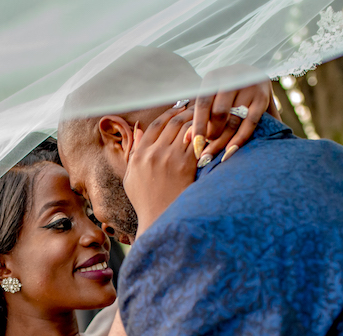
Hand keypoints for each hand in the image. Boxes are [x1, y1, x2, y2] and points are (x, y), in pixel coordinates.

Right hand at [122, 106, 196, 236]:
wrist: (158, 219)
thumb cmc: (145, 201)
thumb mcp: (131, 177)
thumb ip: (134, 153)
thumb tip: (137, 131)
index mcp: (139, 155)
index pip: (155, 125)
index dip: (168, 113)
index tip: (178, 109)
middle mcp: (153, 154)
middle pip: (172, 123)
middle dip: (186, 112)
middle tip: (196, 108)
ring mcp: (169, 159)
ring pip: (186, 129)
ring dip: (197, 120)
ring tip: (206, 116)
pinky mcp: (185, 166)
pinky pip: (196, 143)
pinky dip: (204, 134)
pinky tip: (212, 131)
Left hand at [190, 66, 280, 164]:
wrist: (252, 75)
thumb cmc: (223, 92)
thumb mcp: (210, 98)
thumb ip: (199, 116)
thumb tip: (187, 140)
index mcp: (213, 78)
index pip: (203, 104)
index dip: (198, 126)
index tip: (195, 146)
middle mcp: (232, 80)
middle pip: (219, 113)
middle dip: (212, 135)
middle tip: (205, 151)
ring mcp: (249, 88)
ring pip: (234, 120)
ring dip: (223, 141)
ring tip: (214, 156)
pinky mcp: (262, 98)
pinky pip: (250, 123)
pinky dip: (240, 138)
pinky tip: (231, 150)